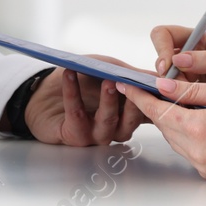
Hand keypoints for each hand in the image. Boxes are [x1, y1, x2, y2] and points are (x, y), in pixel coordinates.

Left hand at [24, 58, 147, 145]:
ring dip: (108, 101)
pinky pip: (75, 114)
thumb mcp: (109, 69)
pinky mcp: (74, 135)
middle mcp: (114, 128)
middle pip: (130, 122)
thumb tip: (156, 74)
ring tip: (108, 81)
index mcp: (127, 113)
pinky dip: (73, 92)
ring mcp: (95, 135)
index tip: (160, 86)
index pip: (147, 111)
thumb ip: (130, 73)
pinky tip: (70, 75)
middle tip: (134, 85)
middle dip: (134, 104)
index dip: (154, 102)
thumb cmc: (82, 80)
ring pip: (107, 123)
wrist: (46, 93)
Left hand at [116, 76, 205, 185]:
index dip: (140, 95)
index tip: (125, 83)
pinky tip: (195, 120)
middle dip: (155, 106)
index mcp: (201, 127)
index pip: (158, 110)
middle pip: (163, 125)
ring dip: (171, 120)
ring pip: (174, 138)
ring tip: (172, 100)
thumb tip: (163, 84)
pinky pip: (188, 149)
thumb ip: (194, 89)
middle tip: (146, 86)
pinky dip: (186, 133)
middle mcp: (197, 150)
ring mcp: (203, 165)